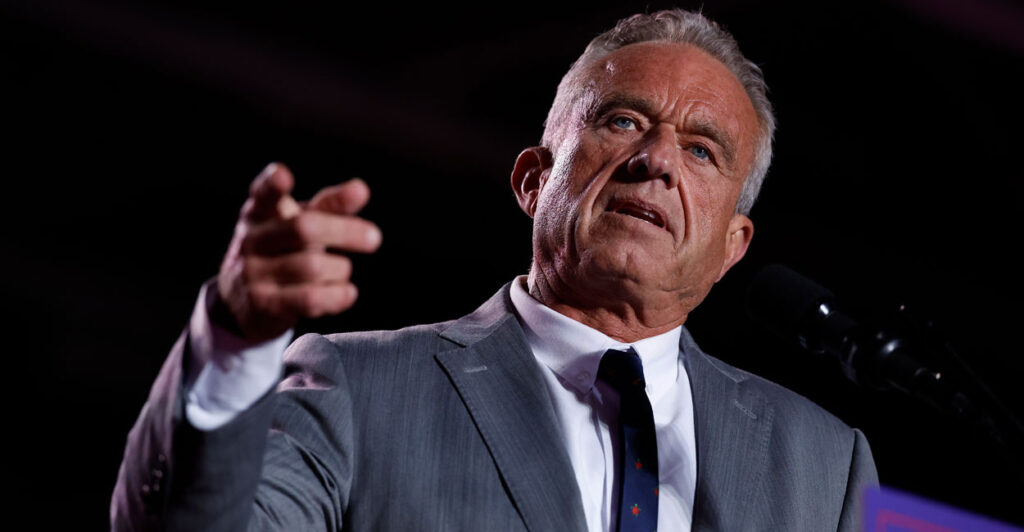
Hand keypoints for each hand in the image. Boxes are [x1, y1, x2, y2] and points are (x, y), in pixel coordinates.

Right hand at [216, 163, 381, 340]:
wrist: (245, 302)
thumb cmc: (283, 252)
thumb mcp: (300, 224)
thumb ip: (330, 206)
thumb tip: (360, 189)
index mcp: (260, 212)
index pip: (263, 194)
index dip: (271, 184)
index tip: (283, 175)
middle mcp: (252, 239)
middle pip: (303, 229)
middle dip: (344, 232)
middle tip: (374, 238)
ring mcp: (253, 272)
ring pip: (313, 266)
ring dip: (341, 269)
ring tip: (342, 270)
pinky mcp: (262, 304)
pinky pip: (309, 299)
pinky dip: (337, 296)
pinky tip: (348, 293)